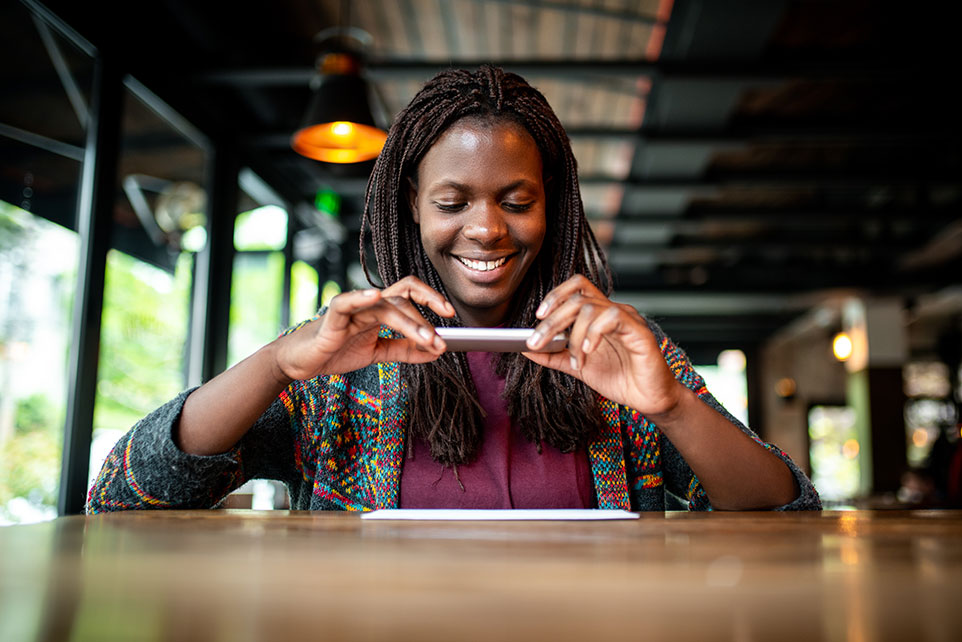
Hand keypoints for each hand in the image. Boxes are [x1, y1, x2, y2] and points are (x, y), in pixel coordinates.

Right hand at [272, 276, 454, 381]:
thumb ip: (405, 351)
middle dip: (426, 316)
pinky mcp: (333, 318)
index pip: (410, 294)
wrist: (302, 362)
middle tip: (441, 339)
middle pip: (403, 297)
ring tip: (427, 339)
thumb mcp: (378, 353)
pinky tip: (375, 296)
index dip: (431, 299)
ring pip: (385, 305)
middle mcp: (368, 304)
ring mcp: (351, 308)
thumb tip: (436, 352)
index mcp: (380, 309)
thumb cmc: (337, 350)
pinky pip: (347, 302)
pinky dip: (360, 297)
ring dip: (410, 323)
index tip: (451, 314)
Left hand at [523, 275, 682, 417]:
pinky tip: (589, 352)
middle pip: (576, 298)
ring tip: (576, 361)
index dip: (555, 295)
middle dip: (551, 321)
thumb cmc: (621, 379)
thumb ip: (553, 356)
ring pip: (590, 307)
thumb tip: (525, 348)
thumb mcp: (578, 367)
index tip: (538, 316)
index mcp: (598, 316)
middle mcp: (612, 312)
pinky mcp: (639, 331)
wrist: (649, 399)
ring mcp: (627, 319)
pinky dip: (594, 334)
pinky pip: (612, 318)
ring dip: (574, 336)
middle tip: (536, 342)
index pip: (576, 288)